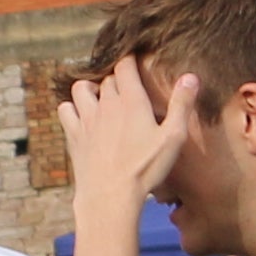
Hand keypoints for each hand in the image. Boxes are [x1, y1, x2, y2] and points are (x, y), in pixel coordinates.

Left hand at [57, 61, 201, 214]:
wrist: (110, 196)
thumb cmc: (145, 169)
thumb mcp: (173, 137)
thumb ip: (182, 104)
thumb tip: (191, 76)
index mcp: (132, 101)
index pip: (125, 65)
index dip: (130, 59)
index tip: (135, 60)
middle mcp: (106, 105)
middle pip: (107, 78)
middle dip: (116, 78)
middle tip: (126, 87)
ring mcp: (87, 119)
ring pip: (81, 88)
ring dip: (90, 88)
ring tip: (100, 97)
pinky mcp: (73, 135)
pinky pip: (65, 109)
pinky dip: (71, 107)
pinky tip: (82, 116)